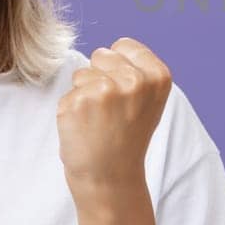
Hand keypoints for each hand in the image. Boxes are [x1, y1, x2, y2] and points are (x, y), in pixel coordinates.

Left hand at [56, 37, 172, 189]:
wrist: (111, 179)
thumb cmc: (126, 137)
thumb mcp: (148, 100)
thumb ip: (137, 71)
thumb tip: (109, 49)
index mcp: (158, 76)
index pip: (123, 45)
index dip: (119, 68)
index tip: (126, 96)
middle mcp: (135, 80)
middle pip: (101, 54)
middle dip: (100, 77)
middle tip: (110, 111)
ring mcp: (106, 90)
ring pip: (81, 73)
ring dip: (84, 94)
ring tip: (98, 121)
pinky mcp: (78, 102)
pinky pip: (67, 93)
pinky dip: (71, 110)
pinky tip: (85, 129)